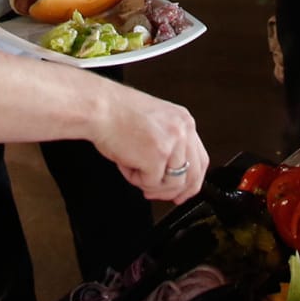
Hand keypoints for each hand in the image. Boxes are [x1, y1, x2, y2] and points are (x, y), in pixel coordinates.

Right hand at [90, 82, 207, 202]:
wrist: (99, 108)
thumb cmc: (116, 113)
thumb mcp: (153, 124)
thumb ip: (168, 145)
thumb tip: (170, 175)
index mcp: (183, 121)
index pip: (200, 159)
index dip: (192, 181)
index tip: (183, 192)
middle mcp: (182, 131)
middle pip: (192, 175)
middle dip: (173, 191)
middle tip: (155, 193)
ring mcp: (172, 144)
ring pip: (172, 184)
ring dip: (150, 183)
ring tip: (132, 167)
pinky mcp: (158, 157)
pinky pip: (151, 183)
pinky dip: (134, 178)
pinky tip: (125, 163)